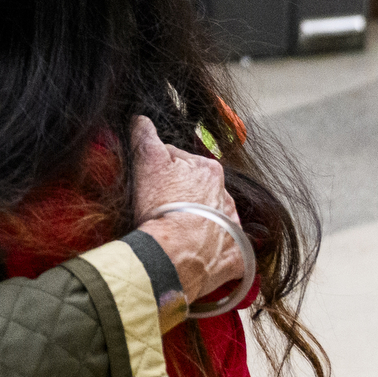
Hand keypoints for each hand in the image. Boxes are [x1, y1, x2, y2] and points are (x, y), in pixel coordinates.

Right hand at [129, 116, 244, 303]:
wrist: (177, 256)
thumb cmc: (162, 208)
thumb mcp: (148, 164)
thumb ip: (146, 137)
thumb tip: (142, 118)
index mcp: (209, 170)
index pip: (182, 162)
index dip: (162, 172)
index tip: (150, 187)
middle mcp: (227, 196)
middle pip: (199, 191)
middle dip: (183, 198)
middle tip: (160, 212)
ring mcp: (233, 228)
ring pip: (212, 219)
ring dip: (198, 224)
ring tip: (175, 236)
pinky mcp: (236, 258)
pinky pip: (224, 251)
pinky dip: (212, 253)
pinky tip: (194, 256)